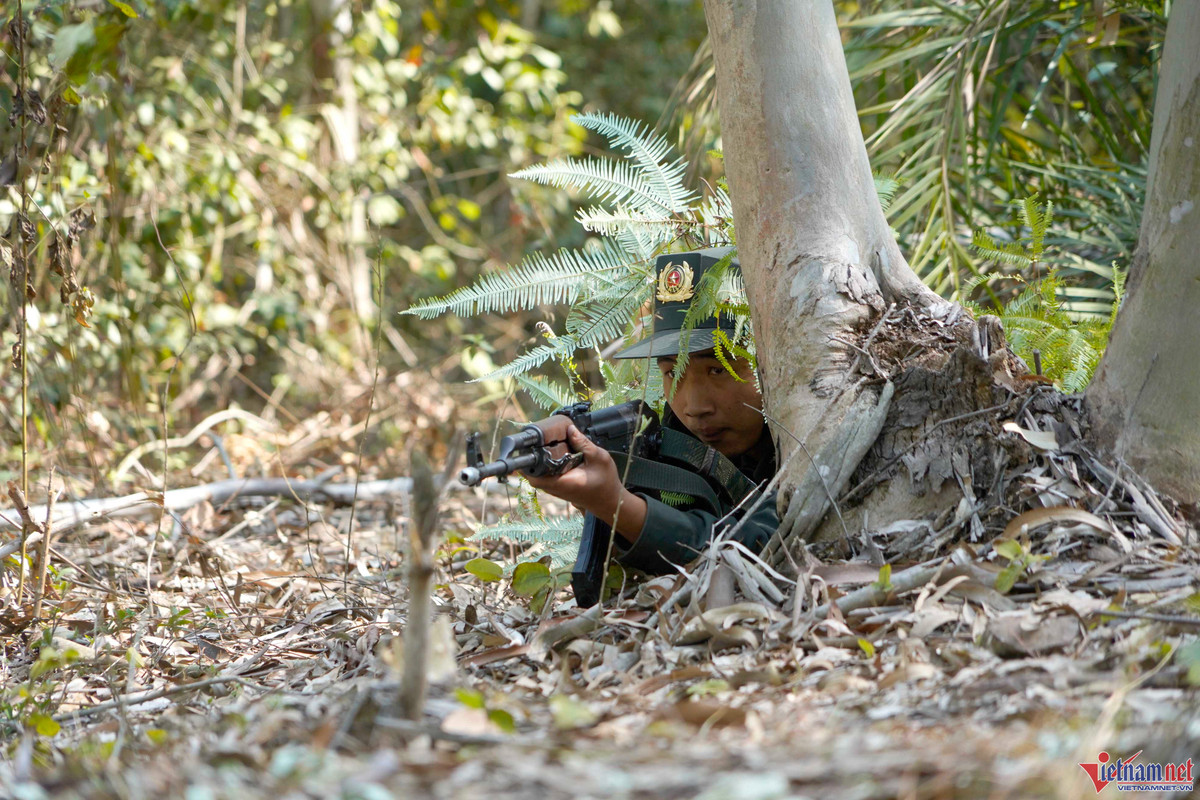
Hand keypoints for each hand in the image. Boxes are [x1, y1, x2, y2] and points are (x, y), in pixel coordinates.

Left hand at [524, 420, 648, 543]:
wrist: (609, 500)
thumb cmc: (606, 482)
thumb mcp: (599, 458)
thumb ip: (583, 443)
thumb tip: (569, 429)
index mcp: (563, 482)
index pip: (535, 476)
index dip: (527, 463)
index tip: (527, 448)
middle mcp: (556, 488)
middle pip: (532, 474)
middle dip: (531, 458)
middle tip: (535, 441)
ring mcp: (556, 489)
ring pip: (537, 476)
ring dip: (536, 461)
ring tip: (541, 444)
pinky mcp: (558, 488)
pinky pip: (544, 476)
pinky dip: (544, 465)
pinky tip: (550, 453)